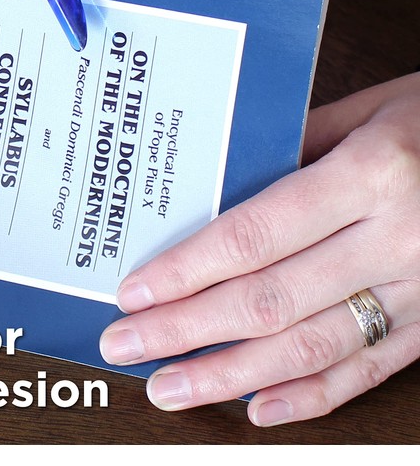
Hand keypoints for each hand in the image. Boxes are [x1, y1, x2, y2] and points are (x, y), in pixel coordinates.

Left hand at [100, 73, 419, 424]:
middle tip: (126, 345)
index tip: (135, 292)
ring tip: (170, 387)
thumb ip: (291, 146)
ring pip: (309, 348)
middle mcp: (394, 240)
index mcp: (370, 176)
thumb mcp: (367, 111)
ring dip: (230, 375)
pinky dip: (309, 397)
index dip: (187, 271)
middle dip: (186, 330)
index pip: (254, 236)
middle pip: (268, 299)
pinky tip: (256, 408)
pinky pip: (367, 371)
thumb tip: (219, 180)